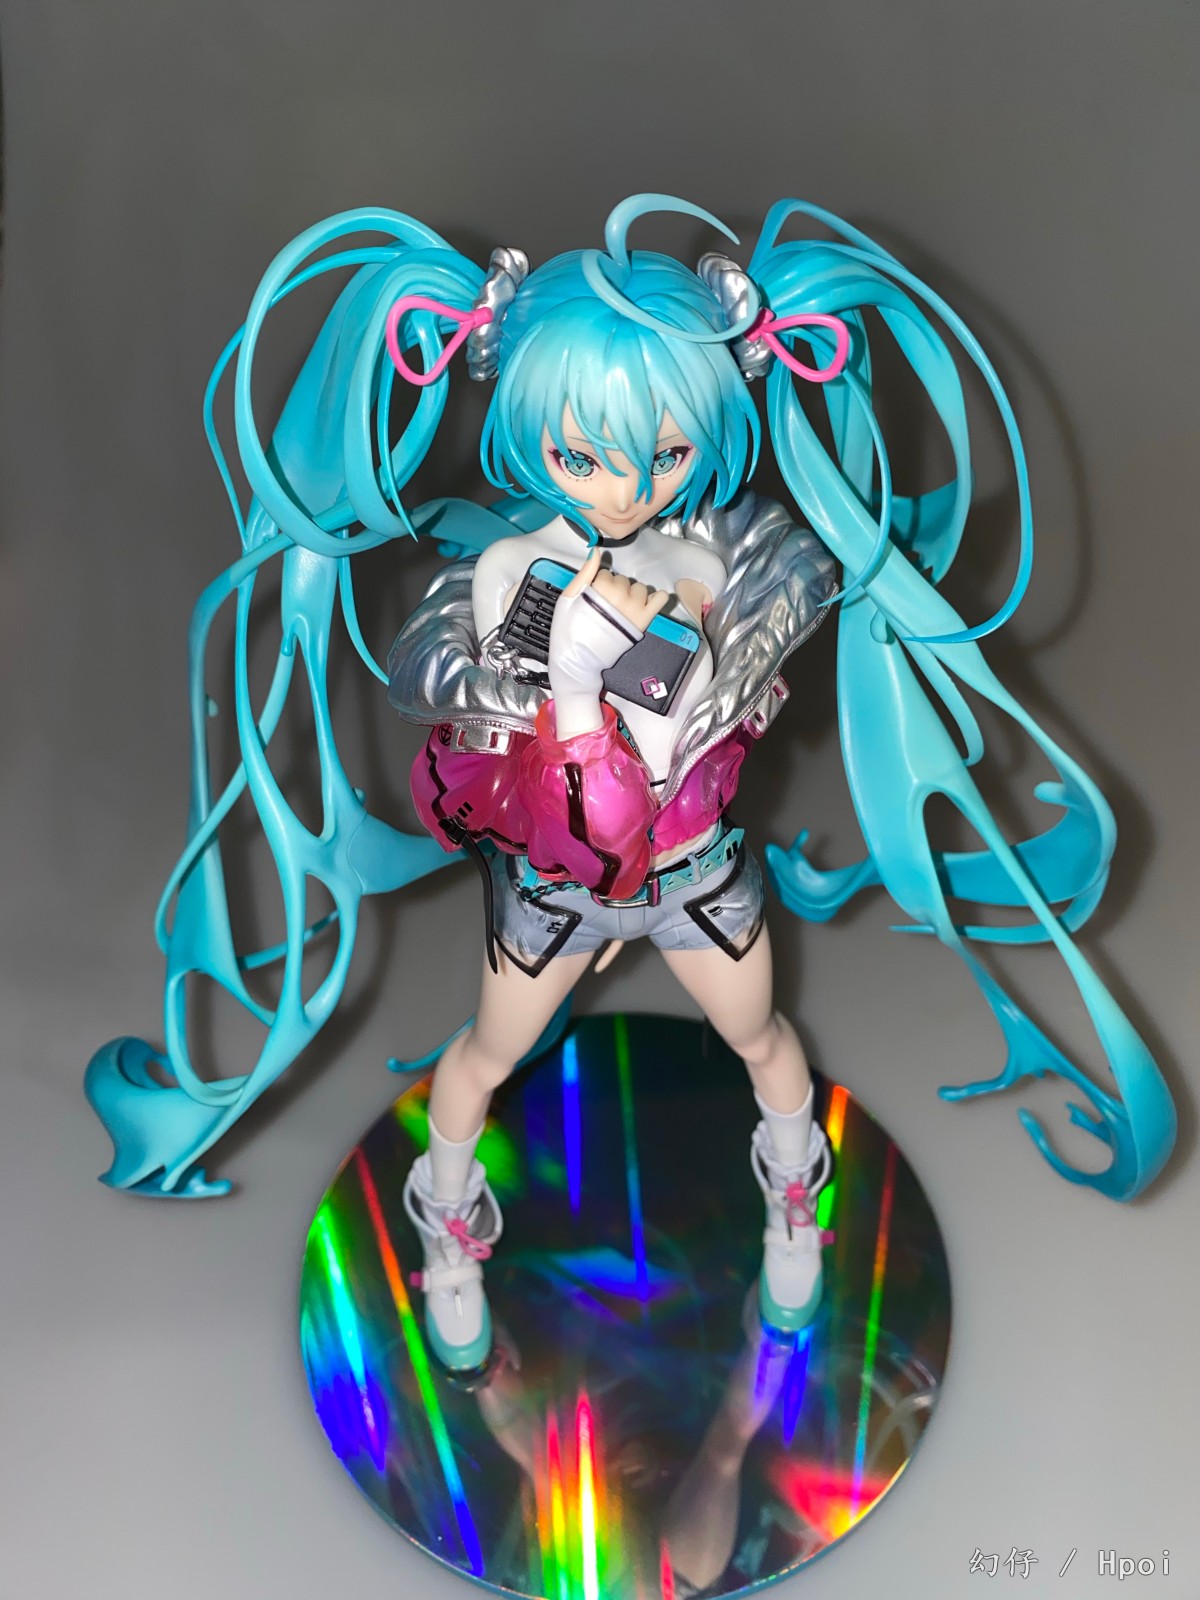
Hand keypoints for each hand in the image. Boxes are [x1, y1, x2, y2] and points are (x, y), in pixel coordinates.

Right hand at [548, 549, 665, 739]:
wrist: (577, 660)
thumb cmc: (568, 631)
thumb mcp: (567, 598)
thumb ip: (584, 573)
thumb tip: (596, 552)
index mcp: (601, 588)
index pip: (606, 573)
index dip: (599, 583)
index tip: (594, 595)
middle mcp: (620, 596)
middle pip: (623, 580)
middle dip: (615, 588)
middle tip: (606, 605)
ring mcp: (634, 609)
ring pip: (639, 588)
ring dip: (632, 594)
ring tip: (621, 607)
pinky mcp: (643, 622)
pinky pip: (659, 601)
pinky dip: (656, 598)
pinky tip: (647, 602)